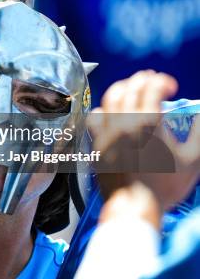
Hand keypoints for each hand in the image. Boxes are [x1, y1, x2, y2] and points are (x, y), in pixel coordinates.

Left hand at [89, 70, 199, 221]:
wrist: (134, 206)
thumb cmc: (165, 186)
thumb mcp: (193, 160)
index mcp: (149, 123)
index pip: (151, 87)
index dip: (162, 81)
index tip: (171, 87)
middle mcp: (124, 122)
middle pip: (130, 88)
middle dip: (142, 79)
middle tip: (151, 80)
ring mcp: (107, 131)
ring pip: (110, 98)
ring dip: (123, 88)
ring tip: (132, 88)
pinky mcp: (96, 142)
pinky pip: (95, 116)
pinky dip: (104, 108)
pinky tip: (111, 111)